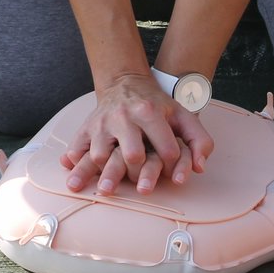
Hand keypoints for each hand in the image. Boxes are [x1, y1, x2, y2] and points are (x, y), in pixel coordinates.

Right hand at [59, 72, 212, 194]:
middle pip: (131, 156)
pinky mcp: (86, 127)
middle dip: (140, 174)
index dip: (173, 166)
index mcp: (149, 111)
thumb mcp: (183, 115)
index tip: (171, 171)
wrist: (125, 83)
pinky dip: (75, 162)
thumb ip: (200, 140)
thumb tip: (199, 169)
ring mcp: (101, 122)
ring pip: (100, 156)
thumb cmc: (157, 104)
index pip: (166, 149)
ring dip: (105, 175)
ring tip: (108, 189)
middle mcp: (123, 116)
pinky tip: (73, 174)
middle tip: (143, 183)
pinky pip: (77, 147)